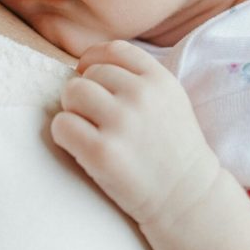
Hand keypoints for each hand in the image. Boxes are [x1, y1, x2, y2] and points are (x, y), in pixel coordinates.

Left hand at [50, 40, 218, 225]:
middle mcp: (141, 95)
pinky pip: (61, 125)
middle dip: (85, 94)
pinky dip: (64, 135)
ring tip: (88, 131)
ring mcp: (121, 123)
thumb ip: (136, 77)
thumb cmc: (171, 148)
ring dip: (72, 111)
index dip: (94, 61)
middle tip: (96, 119)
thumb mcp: (169, 99)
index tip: (91, 79)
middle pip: (88, 74)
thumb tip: (83, 65)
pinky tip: (80, 147)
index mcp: (159, 79)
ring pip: (71, 93)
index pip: (113, 50)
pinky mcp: (102, 152)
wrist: (187, 199)